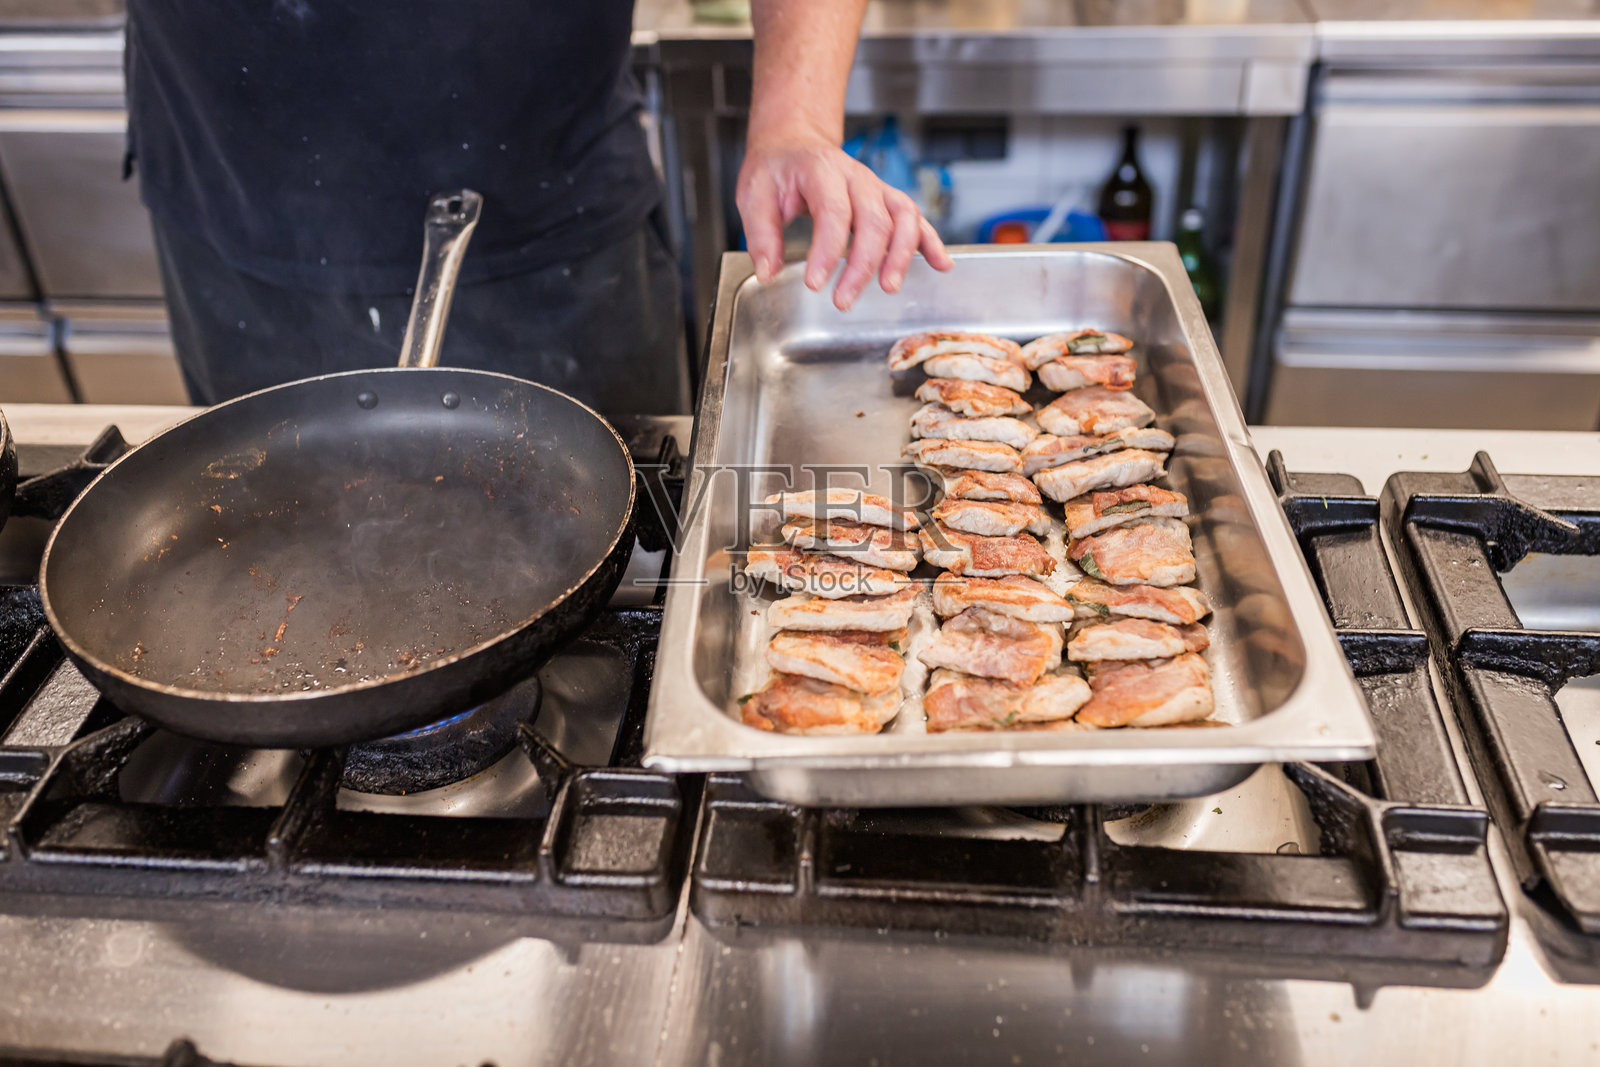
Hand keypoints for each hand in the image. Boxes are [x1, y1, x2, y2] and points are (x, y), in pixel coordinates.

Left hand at [736, 128, 953, 310]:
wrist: (796, 143)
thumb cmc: (777, 170)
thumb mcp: (754, 194)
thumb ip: (761, 235)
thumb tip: (768, 273)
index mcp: (821, 170)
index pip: (833, 213)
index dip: (827, 251)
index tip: (815, 283)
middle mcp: (856, 177)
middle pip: (874, 221)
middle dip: (863, 265)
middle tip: (844, 300)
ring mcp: (877, 188)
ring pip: (903, 218)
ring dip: (902, 255)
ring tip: (890, 287)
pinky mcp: (887, 200)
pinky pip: (916, 219)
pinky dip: (931, 242)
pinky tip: (942, 265)